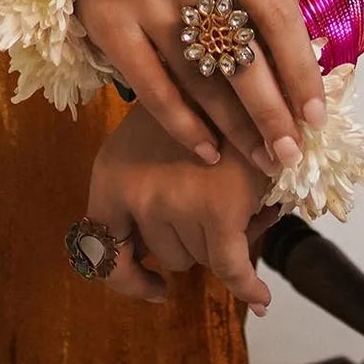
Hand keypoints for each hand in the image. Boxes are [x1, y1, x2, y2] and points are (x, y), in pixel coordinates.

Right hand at [75, 0, 326, 176]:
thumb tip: (303, 34)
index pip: (275, 12)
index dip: (300, 69)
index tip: (315, 115)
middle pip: (238, 52)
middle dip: (271, 112)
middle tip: (290, 153)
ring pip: (197, 77)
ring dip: (234, 128)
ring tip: (260, 158)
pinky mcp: (106, 20)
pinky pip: (151, 88)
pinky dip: (182, 126)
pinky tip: (209, 151)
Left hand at [86, 98, 281, 313]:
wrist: (242, 64)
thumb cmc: (198, 99)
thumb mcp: (153, 137)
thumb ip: (143, 190)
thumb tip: (155, 259)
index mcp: (109, 175)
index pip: (102, 251)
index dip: (128, 279)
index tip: (155, 288)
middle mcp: (134, 192)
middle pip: (166, 254)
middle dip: (194, 239)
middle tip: (217, 203)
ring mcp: (174, 202)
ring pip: (202, 257)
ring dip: (224, 239)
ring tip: (242, 195)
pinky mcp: (217, 210)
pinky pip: (231, 267)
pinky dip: (246, 286)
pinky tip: (261, 298)